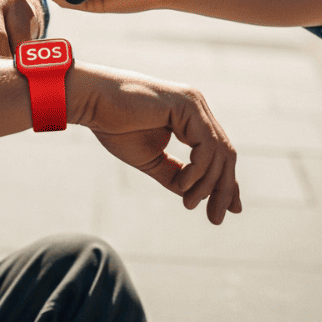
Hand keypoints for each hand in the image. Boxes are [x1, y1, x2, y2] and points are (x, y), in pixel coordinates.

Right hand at [69, 64, 241, 224]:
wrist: (93, 102)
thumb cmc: (115, 125)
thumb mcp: (152, 158)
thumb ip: (175, 174)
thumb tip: (196, 196)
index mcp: (191, 117)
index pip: (219, 152)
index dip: (225, 183)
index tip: (228, 211)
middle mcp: (197, 108)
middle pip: (225, 153)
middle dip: (223, 188)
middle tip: (215, 219)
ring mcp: (194, 104)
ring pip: (220, 151)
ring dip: (208, 184)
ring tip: (189, 203)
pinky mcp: (187, 105)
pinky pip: (206, 145)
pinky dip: (199, 170)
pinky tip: (183, 185)